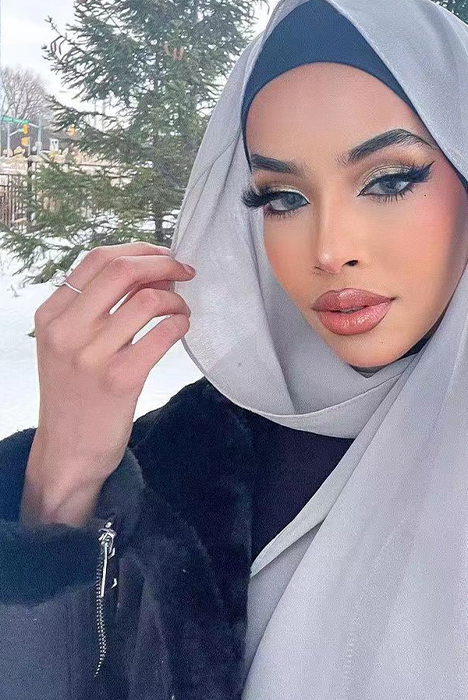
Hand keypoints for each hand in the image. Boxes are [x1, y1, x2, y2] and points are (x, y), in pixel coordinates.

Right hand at [29, 241, 194, 487]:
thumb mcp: (69, 344)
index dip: (138, 249)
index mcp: (51, 315)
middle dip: (163, 263)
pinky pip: (163, 334)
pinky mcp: (121, 379)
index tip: (163, 254)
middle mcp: (67, 331)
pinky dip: (180, 323)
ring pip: (147, 300)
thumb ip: (97, 307)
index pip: (97, 259)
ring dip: (175, 298)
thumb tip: (149, 270)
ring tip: (180, 309)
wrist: (68, 450)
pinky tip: (181, 327)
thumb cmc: (76, 393)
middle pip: (122, 271)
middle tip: (184, 271)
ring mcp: (92, 356)